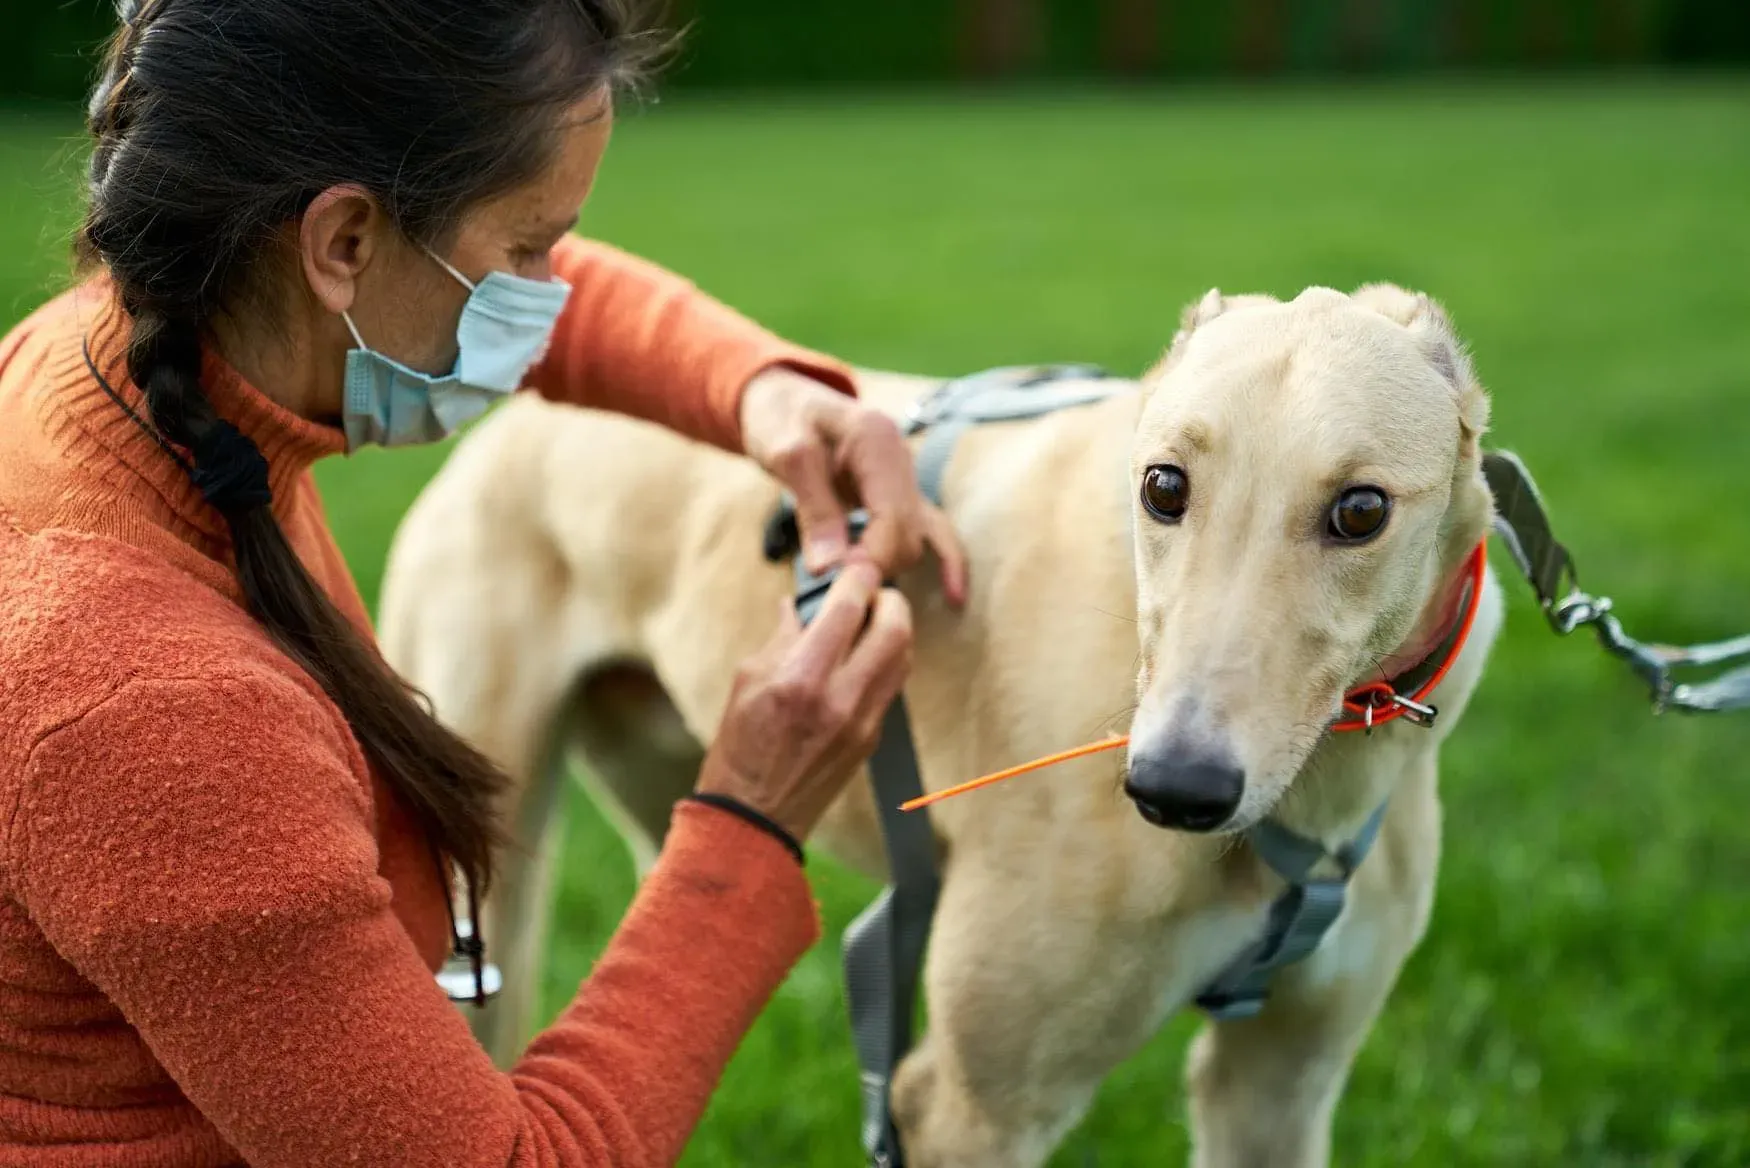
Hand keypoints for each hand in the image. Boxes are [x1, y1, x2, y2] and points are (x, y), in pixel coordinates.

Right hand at [697, 559, 913, 840]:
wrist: (754, 817)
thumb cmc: (740, 749)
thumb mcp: (747, 680)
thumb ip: (782, 637)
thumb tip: (801, 605)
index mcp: (801, 678)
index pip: (848, 608)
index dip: (857, 577)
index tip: (853, 568)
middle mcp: (840, 698)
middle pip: (896, 628)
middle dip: (889, 599)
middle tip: (870, 594)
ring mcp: (863, 721)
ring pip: (902, 655)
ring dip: (893, 629)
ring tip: (869, 622)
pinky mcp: (872, 738)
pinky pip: (892, 685)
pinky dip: (885, 660)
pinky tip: (862, 657)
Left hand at [739, 366, 967, 607]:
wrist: (783, 400)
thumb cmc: (781, 420)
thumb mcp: (788, 457)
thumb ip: (814, 510)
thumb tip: (830, 569)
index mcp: (878, 440)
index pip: (892, 517)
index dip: (869, 558)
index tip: (836, 583)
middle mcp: (902, 458)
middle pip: (908, 534)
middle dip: (876, 565)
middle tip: (833, 585)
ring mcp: (906, 477)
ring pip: (919, 539)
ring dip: (890, 566)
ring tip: (856, 591)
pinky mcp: (901, 494)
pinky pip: (933, 530)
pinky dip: (944, 561)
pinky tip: (954, 597)